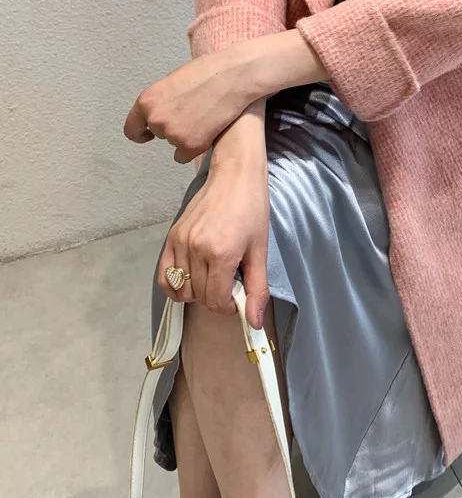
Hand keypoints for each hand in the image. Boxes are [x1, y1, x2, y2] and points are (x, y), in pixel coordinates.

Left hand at [124, 30, 326, 161]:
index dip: (141, 134)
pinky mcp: (190, 146)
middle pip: (159, 134)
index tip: (148, 136)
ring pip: (174, 143)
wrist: (233, 77)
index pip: (132, 129)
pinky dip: (194, 148)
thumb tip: (161, 110)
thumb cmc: (208, 72)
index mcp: (146, 102)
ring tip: (204, 118)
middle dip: (172, 127)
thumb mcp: (173, 81)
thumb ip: (161, 99)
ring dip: (185, 136)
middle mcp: (155, 120)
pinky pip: (183, 156)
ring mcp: (172, 135)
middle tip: (193, 114)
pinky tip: (207, 132)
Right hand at [158, 155, 270, 327]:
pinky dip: (175, 285)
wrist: (234, 175)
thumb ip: (257, 288)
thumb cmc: (252, 209)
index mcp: (221, 254)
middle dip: (216, 298)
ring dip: (198, 291)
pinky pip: (164, 275)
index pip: (216, 301)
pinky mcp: (171, 237)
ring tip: (214, 276)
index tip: (238, 297)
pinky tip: (191, 279)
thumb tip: (255, 323)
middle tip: (230, 282)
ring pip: (182, 289)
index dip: (228, 306)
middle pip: (199, 297)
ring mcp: (180, 243)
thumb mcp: (260, 250)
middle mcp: (196, 249)